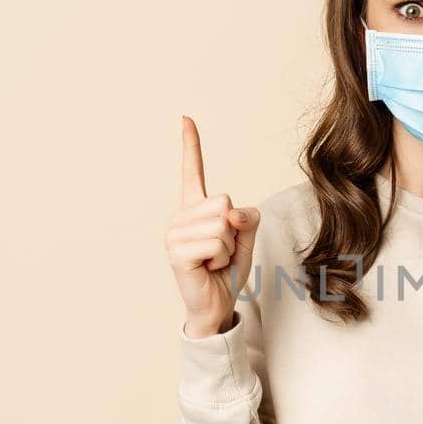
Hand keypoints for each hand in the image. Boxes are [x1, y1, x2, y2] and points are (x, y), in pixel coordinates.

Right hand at [165, 115, 260, 338]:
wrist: (215, 305)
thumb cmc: (227, 271)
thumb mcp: (246, 239)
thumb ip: (247, 218)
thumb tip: (233, 213)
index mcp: (195, 208)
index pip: (193, 171)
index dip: (191, 145)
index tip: (186, 118)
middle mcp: (181, 216)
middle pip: (224, 201)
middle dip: (234, 231)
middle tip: (221, 251)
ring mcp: (174, 233)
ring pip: (222, 224)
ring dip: (229, 248)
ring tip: (214, 261)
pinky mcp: (176, 251)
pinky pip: (216, 242)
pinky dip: (222, 258)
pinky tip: (208, 268)